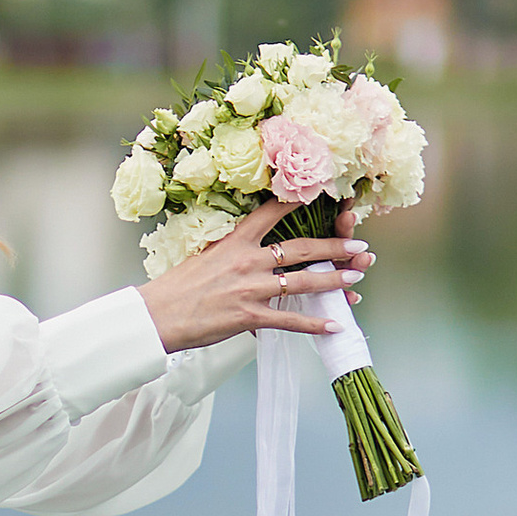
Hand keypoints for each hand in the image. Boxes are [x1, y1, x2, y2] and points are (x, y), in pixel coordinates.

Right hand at [143, 197, 371, 355]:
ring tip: (355, 277)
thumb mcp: (204, 256)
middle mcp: (248, 260)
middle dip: (334, 247)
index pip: (272, 212)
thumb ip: (231, 250)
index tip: (323, 191)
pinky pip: (290, 320)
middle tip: (359, 245)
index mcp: (235, 241)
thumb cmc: (176, 288)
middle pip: (301, 248)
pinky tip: (334, 324)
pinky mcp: (249, 316)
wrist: (157, 315)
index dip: (300, 200)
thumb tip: (248, 247)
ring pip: (303, 282)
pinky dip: (314, 324)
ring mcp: (251, 289)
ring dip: (333, 280)